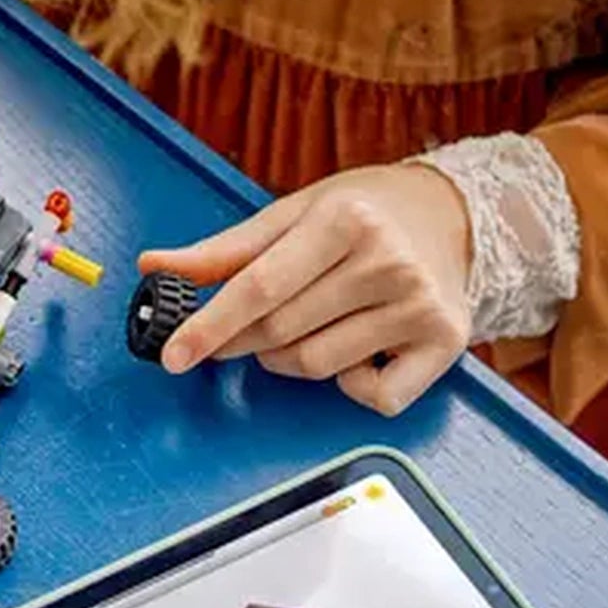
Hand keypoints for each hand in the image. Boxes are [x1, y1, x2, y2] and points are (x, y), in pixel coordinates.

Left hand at [138, 163, 473, 414]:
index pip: (259, 287)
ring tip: (302, 327)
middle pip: (281, 331)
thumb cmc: (364, 213)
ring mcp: (420, 306)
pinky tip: (355, 349)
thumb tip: (154, 266)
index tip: (173, 355)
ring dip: (287, 360)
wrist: (453, 215)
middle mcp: (388, 261)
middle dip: (242, 341)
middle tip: (236, 333)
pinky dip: (350, 385)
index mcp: (346, 219)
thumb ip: (225, 249)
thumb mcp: (294, 212)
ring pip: (317, 366)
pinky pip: (373, 396)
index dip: (209, 326)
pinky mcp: (444, 343)